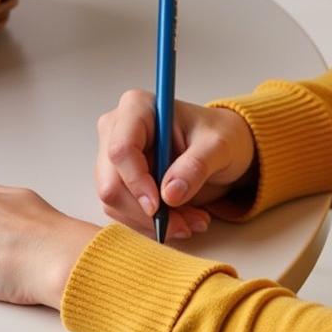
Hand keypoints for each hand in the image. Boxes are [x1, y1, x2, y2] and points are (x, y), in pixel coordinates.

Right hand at [96, 89, 255, 238]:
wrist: (219, 147)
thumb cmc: (218, 135)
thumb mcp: (219, 146)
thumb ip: (196, 166)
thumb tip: (170, 194)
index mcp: (137, 108)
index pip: (121, 149)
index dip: (136, 182)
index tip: (159, 207)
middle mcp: (117, 129)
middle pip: (111, 183)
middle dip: (147, 212)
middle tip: (185, 224)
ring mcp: (114, 157)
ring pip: (115, 203)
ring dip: (152, 222)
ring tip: (193, 220)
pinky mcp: (119, 180)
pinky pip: (123, 212)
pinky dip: (151, 224)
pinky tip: (181, 219)